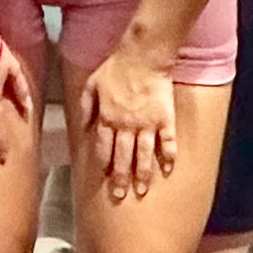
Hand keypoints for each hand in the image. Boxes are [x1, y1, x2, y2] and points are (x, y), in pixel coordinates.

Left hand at [75, 45, 179, 204]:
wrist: (143, 56)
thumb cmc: (116, 68)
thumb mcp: (91, 85)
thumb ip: (86, 108)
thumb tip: (83, 127)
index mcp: (107, 118)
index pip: (104, 148)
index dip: (104, 164)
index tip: (105, 178)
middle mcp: (126, 126)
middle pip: (122, 157)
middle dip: (120, 178)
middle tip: (120, 196)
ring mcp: (147, 124)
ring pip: (144, 154)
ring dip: (143, 174)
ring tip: (141, 190)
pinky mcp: (165, 119)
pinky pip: (168, 141)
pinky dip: (169, 155)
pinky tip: (169, 169)